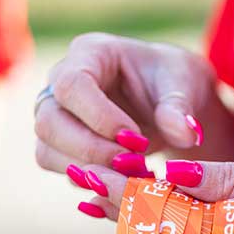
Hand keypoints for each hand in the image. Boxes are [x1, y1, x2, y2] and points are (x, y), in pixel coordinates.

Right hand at [34, 33, 213, 175]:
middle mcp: (61, 82)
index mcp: (90, 53)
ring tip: (133, 173)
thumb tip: (186, 134)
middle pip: (49, 121)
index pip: (72, 84)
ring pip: (47, 149)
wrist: (169, 102)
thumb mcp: (186, 84)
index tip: (137, 139)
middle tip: (135, 164)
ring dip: (88, 170)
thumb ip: (181, 108)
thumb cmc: (174, 81)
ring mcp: (55, 114)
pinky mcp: (58, 144)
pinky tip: (123, 180)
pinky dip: (88, 180)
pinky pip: (56, 166)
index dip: (99, 117)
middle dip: (92, 150)